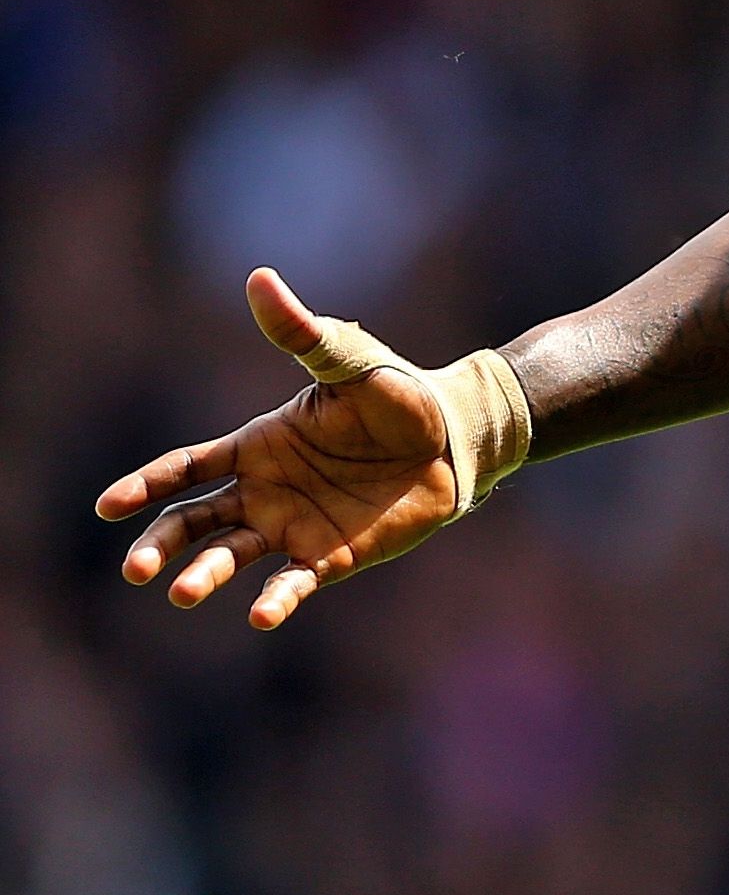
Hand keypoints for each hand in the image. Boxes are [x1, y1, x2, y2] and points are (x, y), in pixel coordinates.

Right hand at [96, 268, 467, 628]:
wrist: (454, 436)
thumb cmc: (398, 395)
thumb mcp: (348, 361)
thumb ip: (302, 333)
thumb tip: (260, 279)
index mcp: (256, 445)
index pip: (185, 469)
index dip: (145, 486)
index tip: (108, 507)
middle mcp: (263, 491)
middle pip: (193, 522)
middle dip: (161, 543)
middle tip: (136, 569)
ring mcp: (292, 525)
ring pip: (230, 556)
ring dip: (205, 574)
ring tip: (182, 592)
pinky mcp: (329, 554)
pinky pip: (292, 582)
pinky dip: (275, 600)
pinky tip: (260, 615)